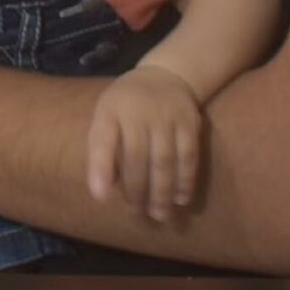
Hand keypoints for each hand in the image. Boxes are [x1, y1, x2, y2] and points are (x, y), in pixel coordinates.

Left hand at [86, 64, 206, 221]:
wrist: (166, 75)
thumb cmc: (127, 105)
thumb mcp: (107, 116)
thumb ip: (102, 149)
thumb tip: (102, 191)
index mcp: (111, 109)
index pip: (102, 139)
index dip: (100, 168)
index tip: (100, 198)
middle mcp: (138, 111)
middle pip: (137, 156)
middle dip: (137, 189)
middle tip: (137, 213)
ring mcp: (166, 115)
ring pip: (164, 159)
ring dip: (162, 190)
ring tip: (159, 215)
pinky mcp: (189, 121)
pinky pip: (189, 155)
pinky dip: (185, 179)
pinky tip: (181, 198)